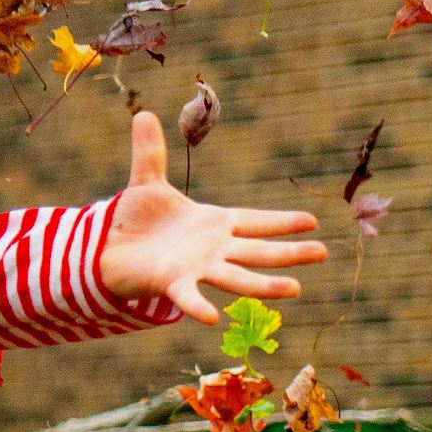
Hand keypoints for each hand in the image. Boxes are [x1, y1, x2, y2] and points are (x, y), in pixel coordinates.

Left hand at [97, 110, 324, 324]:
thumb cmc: (135, 221)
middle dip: (290, 252)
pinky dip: (198, 306)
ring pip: (237, 278)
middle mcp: (212, 249)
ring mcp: (195, 268)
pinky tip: (211, 318)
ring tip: (294, 288)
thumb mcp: (146, 182)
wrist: (107, 251)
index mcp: (213, 224)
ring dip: (264, 284)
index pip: (255, 221)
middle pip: (258, 251)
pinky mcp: (170, 283)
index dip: (282, 221)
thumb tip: (144, 113)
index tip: (313, 222)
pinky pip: (187, 297)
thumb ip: (150, 152)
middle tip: (324, 253)